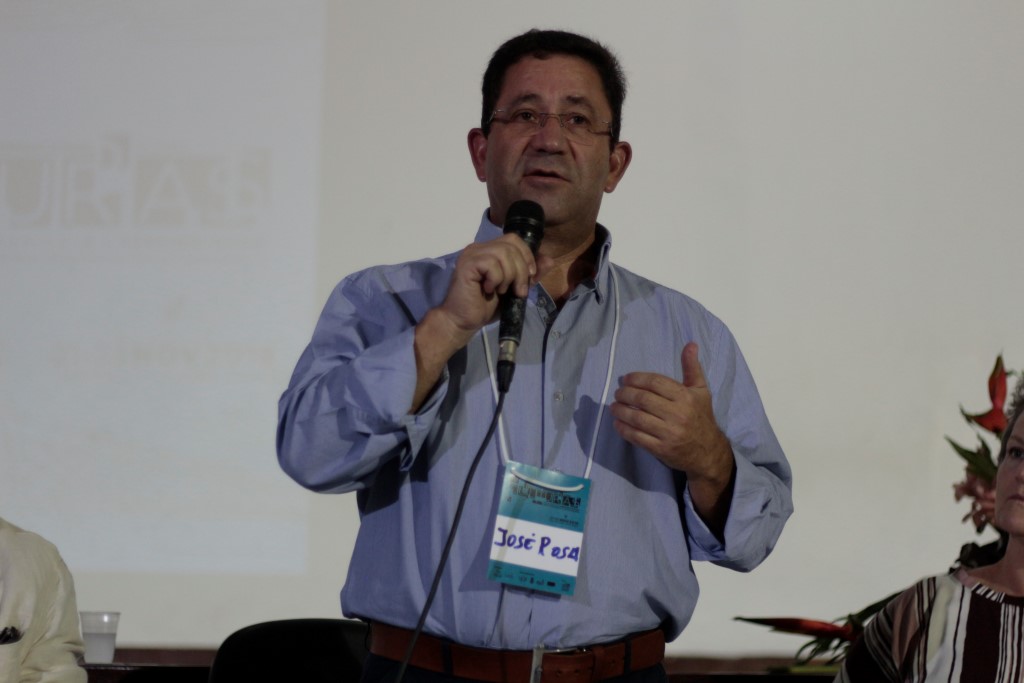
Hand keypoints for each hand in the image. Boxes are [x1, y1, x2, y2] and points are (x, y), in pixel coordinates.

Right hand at [434, 233, 542, 345]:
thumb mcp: (514, 289)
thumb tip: (549, 260)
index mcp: (489, 250)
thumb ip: (530, 275)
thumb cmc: (486, 306)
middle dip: (522, 270)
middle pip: (511, 245)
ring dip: (510, 276)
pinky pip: (491, 264)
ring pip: (503, 254)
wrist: (463, 322)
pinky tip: (488, 290)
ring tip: (502, 291)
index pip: (514, 238)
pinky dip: (496, 279)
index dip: (527, 255)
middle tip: (518, 291)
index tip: (531, 276)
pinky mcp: (467, 264)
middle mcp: (479, 248)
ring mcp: (472, 254)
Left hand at [611, 342, 733, 487]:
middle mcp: (677, 414)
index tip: (626, 379)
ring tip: (614, 406)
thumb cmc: (701, 417)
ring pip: (637, 418)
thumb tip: (691, 344)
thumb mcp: (701, 391)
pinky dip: (624, 429)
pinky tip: (618, 423)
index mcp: (686, 397)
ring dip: (621, 410)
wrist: (708, 452)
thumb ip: (692, 368)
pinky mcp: (661, 449)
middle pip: (643, 399)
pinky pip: (637, 437)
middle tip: (618, 392)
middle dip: (625, 394)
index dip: (637, 379)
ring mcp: (669, 433)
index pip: (655, 383)